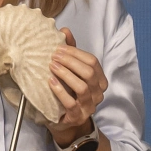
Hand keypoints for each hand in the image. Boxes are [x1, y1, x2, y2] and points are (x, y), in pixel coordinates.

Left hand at [47, 27, 104, 145]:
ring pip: (82, 87)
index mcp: (99, 80)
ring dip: (66, 74)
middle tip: (54, 56)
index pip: (93, 62)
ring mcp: (89, 106)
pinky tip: (50, 81)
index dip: (76, 53)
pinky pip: (71, 103)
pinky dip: (60, 91)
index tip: (59, 47)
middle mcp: (98, 93)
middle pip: (89, 73)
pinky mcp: (78, 117)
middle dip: (70, 62)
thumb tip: (65, 30)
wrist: (64, 120)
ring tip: (52, 66)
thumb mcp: (70, 71)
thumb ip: (70, 52)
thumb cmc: (68, 92)